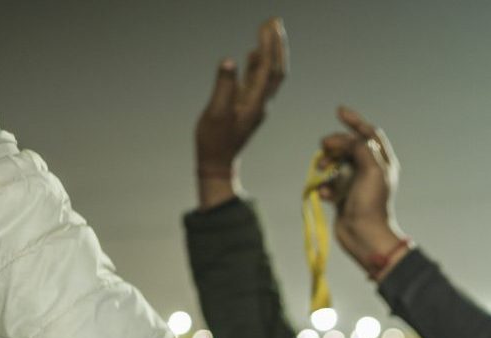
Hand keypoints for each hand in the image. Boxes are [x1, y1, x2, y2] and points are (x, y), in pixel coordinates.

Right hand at [196, 16, 287, 206]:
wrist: (217, 163)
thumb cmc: (214, 141)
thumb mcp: (215, 113)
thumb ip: (223, 86)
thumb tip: (228, 61)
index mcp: (256, 102)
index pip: (269, 68)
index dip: (270, 45)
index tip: (269, 24)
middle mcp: (261, 102)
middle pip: (276, 68)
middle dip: (276, 44)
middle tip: (274, 20)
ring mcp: (256, 103)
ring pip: (269, 73)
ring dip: (270, 51)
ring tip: (267, 29)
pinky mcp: (248, 106)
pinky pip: (258, 81)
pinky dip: (259, 64)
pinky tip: (254, 53)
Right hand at [318, 107, 409, 277]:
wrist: (364, 236)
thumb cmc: (372, 203)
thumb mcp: (371, 169)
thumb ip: (358, 147)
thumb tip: (342, 139)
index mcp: (382, 161)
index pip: (369, 133)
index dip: (355, 121)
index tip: (338, 111)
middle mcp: (370, 170)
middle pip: (348, 145)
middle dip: (335, 144)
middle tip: (324, 147)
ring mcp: (355, 183)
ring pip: (335, 163)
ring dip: (326, 164)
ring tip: (321, 170)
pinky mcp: (342, 195)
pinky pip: (328, 183)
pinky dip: (324, 186)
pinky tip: (325, 195)